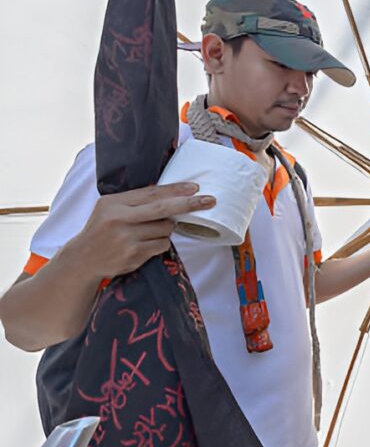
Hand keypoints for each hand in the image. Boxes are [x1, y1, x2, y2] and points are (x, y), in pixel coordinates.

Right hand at [61, 183, 214, 280]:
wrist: (83, 259)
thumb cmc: (102, 230)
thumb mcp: (110, 209)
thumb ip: (135, 201)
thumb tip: (170, 192)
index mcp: (114, 203)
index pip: (151, 193)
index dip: (175, 189)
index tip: (195, 187)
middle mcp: (119, 219)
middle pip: (163, 209)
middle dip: (189, 204)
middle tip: (209, 200)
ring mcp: (126, 238)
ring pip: (165, 229)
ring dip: (167, 229)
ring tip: (151, 231)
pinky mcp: (133, 255)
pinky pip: (161, 245)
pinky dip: (161, 243)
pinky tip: (147, 244)